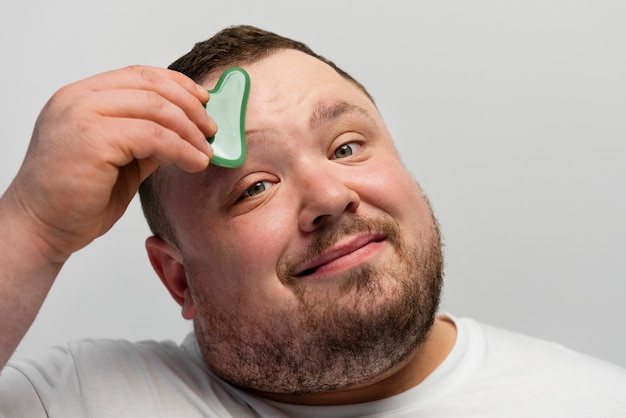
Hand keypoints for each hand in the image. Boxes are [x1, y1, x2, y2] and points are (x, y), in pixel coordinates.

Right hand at [3, 65, 215, 262]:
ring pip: (157, 108)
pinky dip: (182, 149)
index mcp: (82, 97)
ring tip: (206, 152)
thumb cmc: (76, 198)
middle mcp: (79, 98)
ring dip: (190, 131)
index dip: (178, 84)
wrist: (42, 228)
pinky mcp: (93, 138)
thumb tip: (187, 131)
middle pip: (152, 86)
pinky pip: (154, 136)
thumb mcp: (120, 159)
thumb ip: (147, 139)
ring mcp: (83, 114)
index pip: (139, 75)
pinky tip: (195, 162)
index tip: (204, 100)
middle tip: (211, 130)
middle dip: (191, 107)